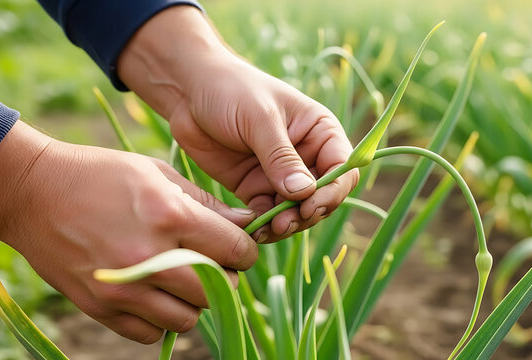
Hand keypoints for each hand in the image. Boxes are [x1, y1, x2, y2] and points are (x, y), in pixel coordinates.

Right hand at [0, 121, 257, 343]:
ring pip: (188, 318)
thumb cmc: (101, 174)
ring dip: (194, 302)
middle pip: (218, 290)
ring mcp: (123, 289)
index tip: (240, 248)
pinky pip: (151, 333)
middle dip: (225, 277)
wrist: (33, 192)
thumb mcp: (158, 173)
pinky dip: (160, 319)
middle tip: (213, 263)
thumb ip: (206, 203)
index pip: (235, 250)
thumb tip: (246, 224)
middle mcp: (150, 257)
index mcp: (169, 216)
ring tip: (182, 279)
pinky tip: (153, 293)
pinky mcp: (101, 308)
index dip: (246, 250)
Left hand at [118, 6, 358, 242]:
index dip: (333, 191)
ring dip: (286, 224)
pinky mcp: (255, 188)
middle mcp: (306, 156)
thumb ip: (281, 156)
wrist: (189, 90)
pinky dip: (263, 226)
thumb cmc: (231, 89)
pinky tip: (253, 231)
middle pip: (322, 196)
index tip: (310, 204)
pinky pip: (267, 214)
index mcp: (320, 132)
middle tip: (283, 222)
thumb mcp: (259, 118)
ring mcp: (280, 175)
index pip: (342, 168)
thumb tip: (303, 192)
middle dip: (307, 213)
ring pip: (296, 211)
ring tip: (267, 229)